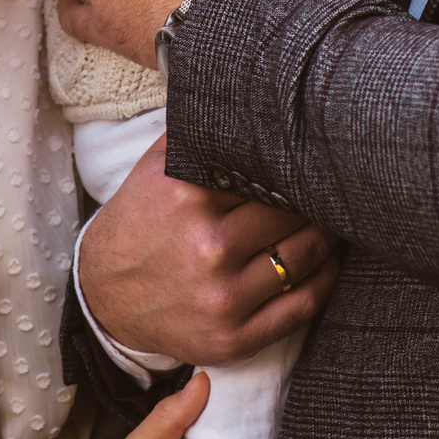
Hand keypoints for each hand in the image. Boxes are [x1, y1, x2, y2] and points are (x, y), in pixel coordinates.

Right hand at [77, 134, 336, 367]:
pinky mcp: (234, 338)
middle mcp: (206, 248)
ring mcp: (222, 298)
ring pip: (304, 257)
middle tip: (333, 187)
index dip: (294, 164)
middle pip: (291, 214)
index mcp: (187, 198)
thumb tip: (251, 99)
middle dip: (315, 199)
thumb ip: (200, 135)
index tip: (313, 157)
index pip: (266, 172)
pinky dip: (325, 279)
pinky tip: (328, 261)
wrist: (104, 296)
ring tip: (335, 219)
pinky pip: (302, 305)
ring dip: (327, 236)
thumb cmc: (140, 222)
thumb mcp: (156, 167)